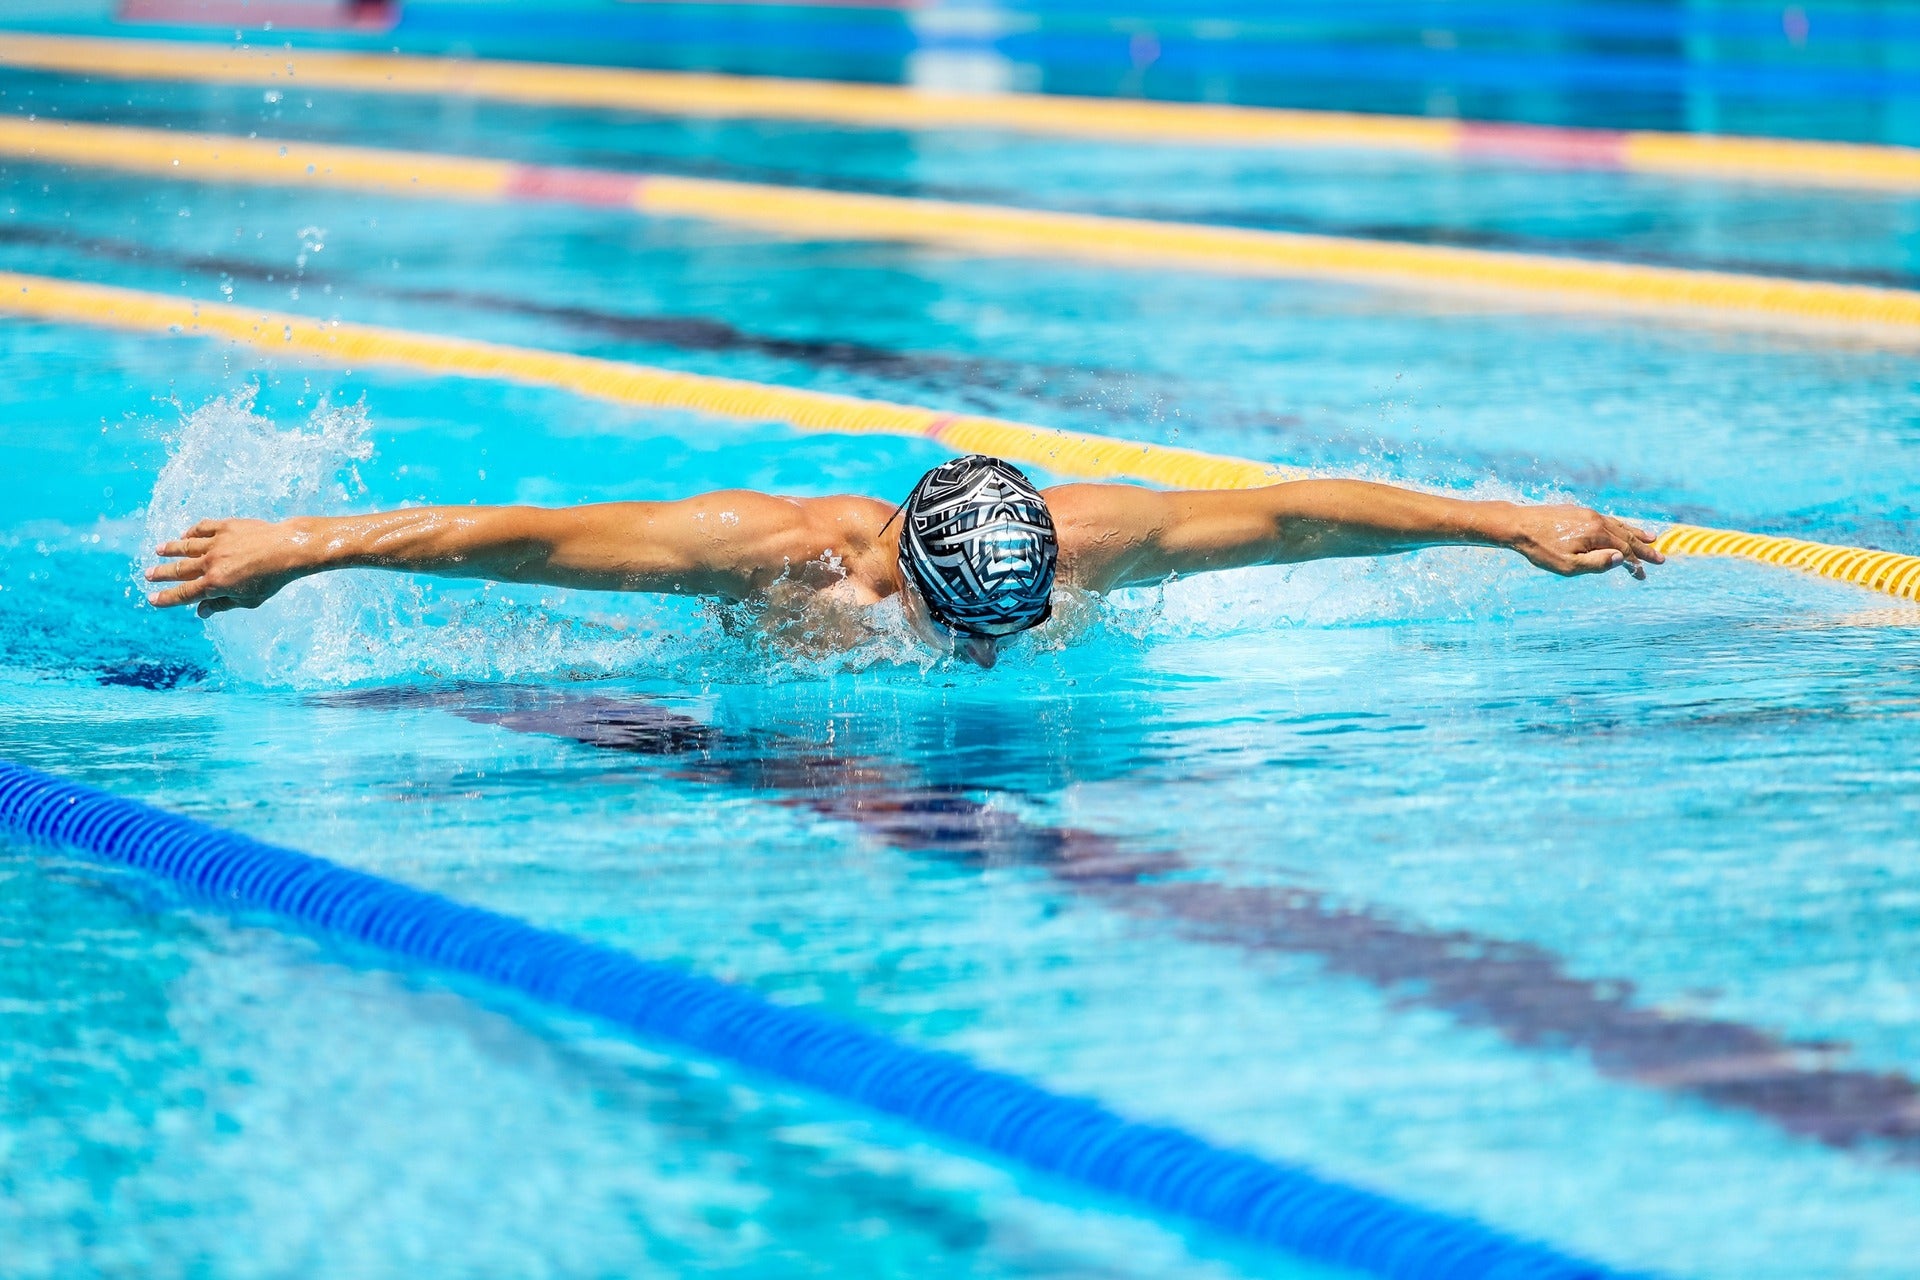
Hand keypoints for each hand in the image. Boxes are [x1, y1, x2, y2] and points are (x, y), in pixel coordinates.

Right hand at [146, 518, 313, 616]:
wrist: (288, 549)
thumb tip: (201, 612)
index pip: (184, 593)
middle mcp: (211, 563)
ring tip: (158, 550)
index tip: (152, 599)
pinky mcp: (226, 527)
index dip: (166, 598)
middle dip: (162, 573)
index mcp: (216, 584)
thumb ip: (222, 605)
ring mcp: (217, 543)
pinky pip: (202, 528)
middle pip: (180, 569)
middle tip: (147, 575)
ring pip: (186, 546)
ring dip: (170, 549)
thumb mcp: (249, 600)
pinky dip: (191, 533)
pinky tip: (185, 536)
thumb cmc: (272, 579)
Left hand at [1500, 503, 1663, 579]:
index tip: (1645, 575)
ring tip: (1652, 538)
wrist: (1517, 524)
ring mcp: (1587, 513)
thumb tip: (1623, 559)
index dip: (1636, 564)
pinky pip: (1606, 519)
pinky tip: (1620, 528)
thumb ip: (1597, 564)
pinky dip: (1618, 525)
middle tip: (1661, 558)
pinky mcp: (1577, 510)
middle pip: (1626, 536)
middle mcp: (1597, 519)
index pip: (1625, 551)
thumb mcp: (1568, 565)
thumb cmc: (1541, 550)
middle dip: (1644, 549)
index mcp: (1597, 534)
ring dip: (1635, 533)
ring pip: (1618, 524)